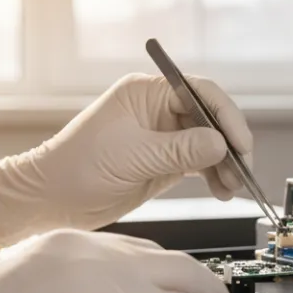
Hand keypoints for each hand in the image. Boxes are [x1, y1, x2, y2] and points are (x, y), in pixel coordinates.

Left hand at [0, 73, 252, 247]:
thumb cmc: (75, 168)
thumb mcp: (133, 157)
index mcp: (146, 92)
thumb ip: (180, 150)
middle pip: (210, 118)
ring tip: (232, 187)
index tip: (239, 142)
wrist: (50, 200)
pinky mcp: (164, 160)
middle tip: (242, 169)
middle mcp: (158, 109)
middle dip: (230, 144)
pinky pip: (200, 163)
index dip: (225, 116)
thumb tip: (220, 143)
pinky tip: (222, 190)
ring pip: (209, 143)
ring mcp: (163, 136)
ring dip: (225, 164)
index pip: (200, 92)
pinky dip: (214, 176)